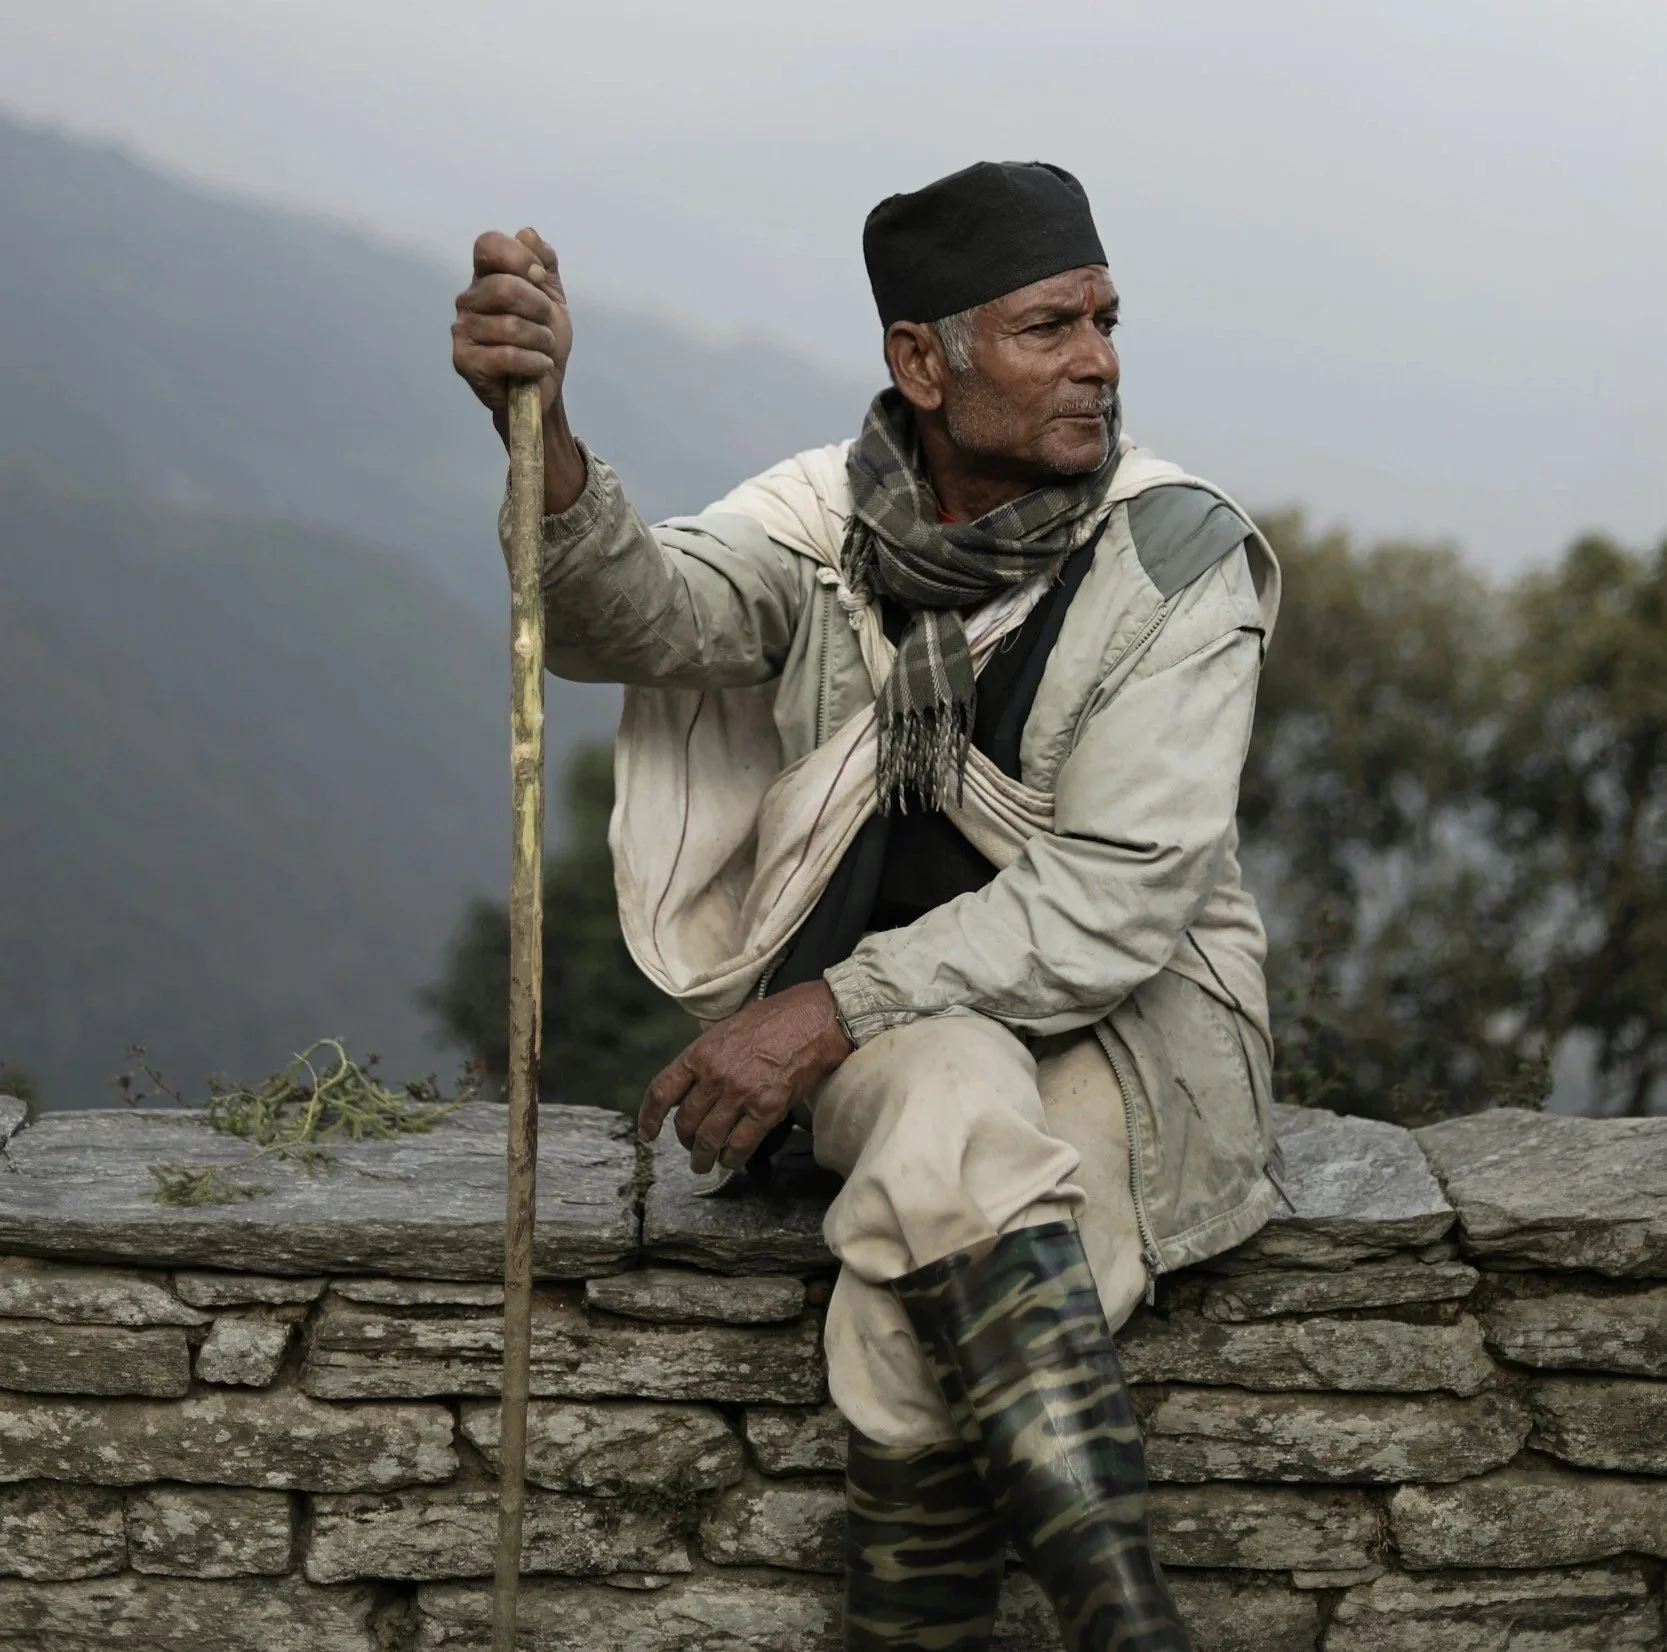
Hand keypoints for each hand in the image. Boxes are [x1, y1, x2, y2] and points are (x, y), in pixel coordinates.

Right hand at [453, 227, 572, 420]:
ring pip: (509, 326)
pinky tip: (539, 366)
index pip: (488, 245)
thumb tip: (527, 234)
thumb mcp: (553, 297)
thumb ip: (544, 263)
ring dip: (541, 340)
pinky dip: (534, 362)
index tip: (540, 279)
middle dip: (539, 308)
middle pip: (503, 287)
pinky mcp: (464, 362)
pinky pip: (506, 356)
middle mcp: (468, 300)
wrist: (543, 388)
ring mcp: (462, 330)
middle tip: (548, 325)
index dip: (519, 257)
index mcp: (485, 278)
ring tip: (544, 350)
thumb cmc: (542, 341)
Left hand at [639, 981, 853, 1173]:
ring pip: (709, 1139)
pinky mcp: (767, 1109)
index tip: (647, 1134)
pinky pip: (740, 1145)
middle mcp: (715, 1076)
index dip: (649, 1118)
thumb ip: (706, 1058)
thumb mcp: (727, 1030)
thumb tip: (691, 1087)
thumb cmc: (774, 1020)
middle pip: (685, 1122)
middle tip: (691, 1147)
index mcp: (700, 1053)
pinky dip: (732, 1158)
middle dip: (685, 1141)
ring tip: (705, 1164)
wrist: (814, 1020)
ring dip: (703, 1158)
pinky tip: (731, 1160)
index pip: (662, 1092)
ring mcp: (740, 1094)